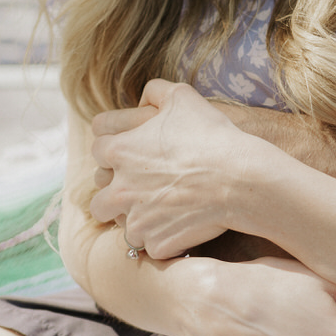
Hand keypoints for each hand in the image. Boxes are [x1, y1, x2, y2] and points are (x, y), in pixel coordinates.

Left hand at [90, 79, 260, 254]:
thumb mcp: (182, 96)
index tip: (130, 155)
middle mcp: (119, 189)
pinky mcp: (154, 243)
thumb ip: (155, 90)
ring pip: (120, 226)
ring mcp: (136, 220)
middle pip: (98, 199)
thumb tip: (142, 98)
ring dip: (134, 220)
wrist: (239, 178)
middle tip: (140, 190)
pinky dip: (161, 238)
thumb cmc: (212, 135)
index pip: (97, 150)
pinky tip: (179, 226)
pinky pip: (149, 245)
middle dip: (115, 195)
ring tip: (157, 212)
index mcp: (119, 152)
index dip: (114, 150)